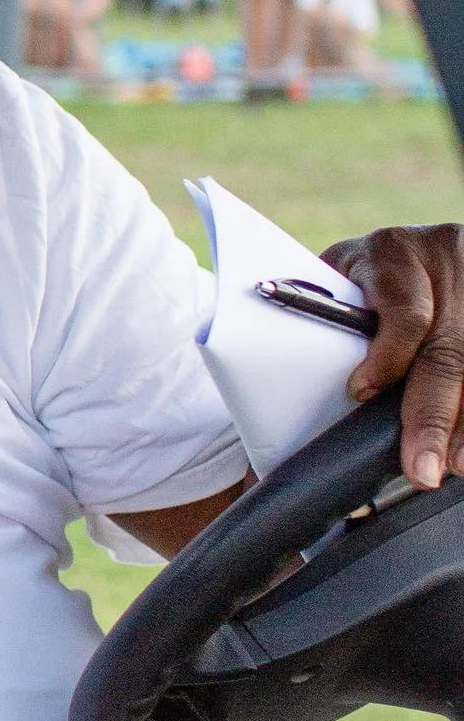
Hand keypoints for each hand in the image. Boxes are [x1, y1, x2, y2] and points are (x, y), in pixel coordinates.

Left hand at [324, 222, 463, 488]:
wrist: (406, 250)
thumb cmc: (358, 279)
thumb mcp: (338, 281)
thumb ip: (325, 325)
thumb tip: (276, 410)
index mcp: (390, 255)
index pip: (403, 311)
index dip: (388, 357)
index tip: (362, 394)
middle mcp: (442, 263)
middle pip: (447, 350)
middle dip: (432, 415)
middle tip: (422, 470)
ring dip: (463, 422)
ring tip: (454, 464)